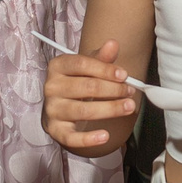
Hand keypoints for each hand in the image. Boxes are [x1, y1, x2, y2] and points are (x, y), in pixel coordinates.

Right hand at [43, 38, 135, 154]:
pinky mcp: (55, 130)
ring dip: (109, 109)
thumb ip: (101, 58)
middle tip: (130, 91)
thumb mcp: (87, 68)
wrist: (60, 106)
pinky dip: (88, 138)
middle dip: (112, 89)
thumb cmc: (76, 83)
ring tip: (128, 107)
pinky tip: (105, 136)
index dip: (105, 69)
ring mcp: (52, 109)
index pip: (81, 64)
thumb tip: (113, 44)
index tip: (124, 75)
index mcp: (58, 66)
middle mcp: (51, 87)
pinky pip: (71, 137)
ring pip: (82, 111)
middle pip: (85, 87)